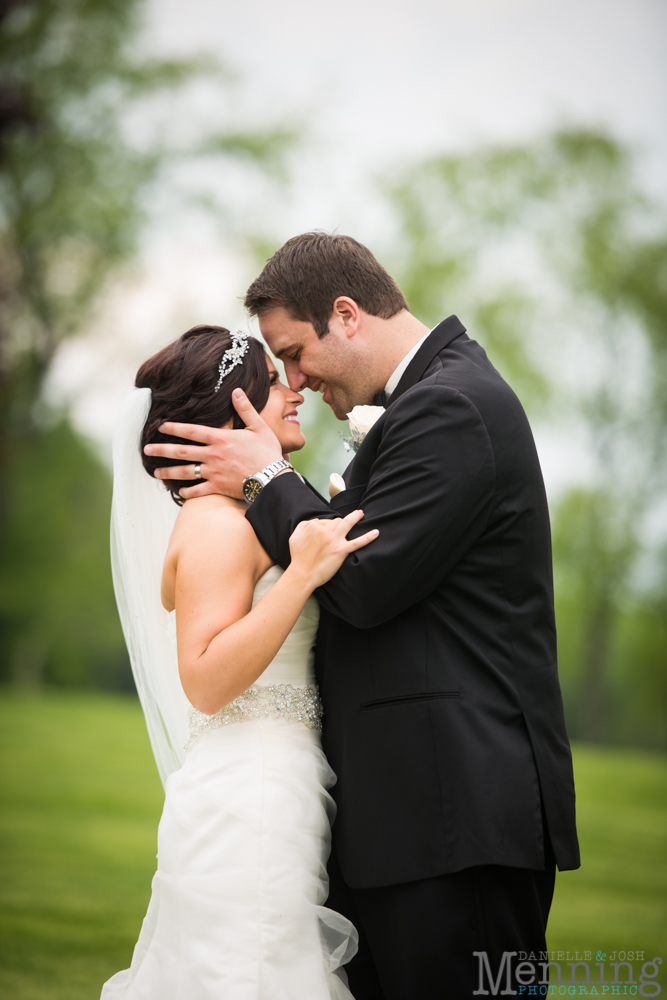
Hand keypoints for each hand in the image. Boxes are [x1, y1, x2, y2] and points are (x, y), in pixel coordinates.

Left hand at [144, 389, 282, 499]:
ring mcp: (213, 473)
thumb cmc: (268, 453)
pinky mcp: (218, 488)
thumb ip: (245, 409)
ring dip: (168, 472)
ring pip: (185, 472)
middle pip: (182, 451)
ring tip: (155, 472)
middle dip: (162, 450)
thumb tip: (237, 391)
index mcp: (220, 439)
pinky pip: (198, 491)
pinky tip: (180, 492)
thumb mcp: (259, 427)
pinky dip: (188, 493)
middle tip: (146, 449)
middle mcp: (213, 455)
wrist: (273, 479)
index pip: (192, 431)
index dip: (174, 428)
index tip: (161, 426)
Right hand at [288, 511, 378, 590]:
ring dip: (355, 517)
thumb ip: (303, 525)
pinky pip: (357, 542)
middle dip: (341, 523)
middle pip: (338, 521)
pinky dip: (368, 537)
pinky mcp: (341, 551)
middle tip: (343, 528)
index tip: (330, 531)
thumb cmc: (298, 558)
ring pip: (347, 523)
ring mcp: (334, 540)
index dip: (329, 525)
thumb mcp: (294, 537)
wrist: (302, 574)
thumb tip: (316, 520)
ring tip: (361, 514)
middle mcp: (325, 531)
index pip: (327, 520)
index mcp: (314, 527)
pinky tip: (376, 532)